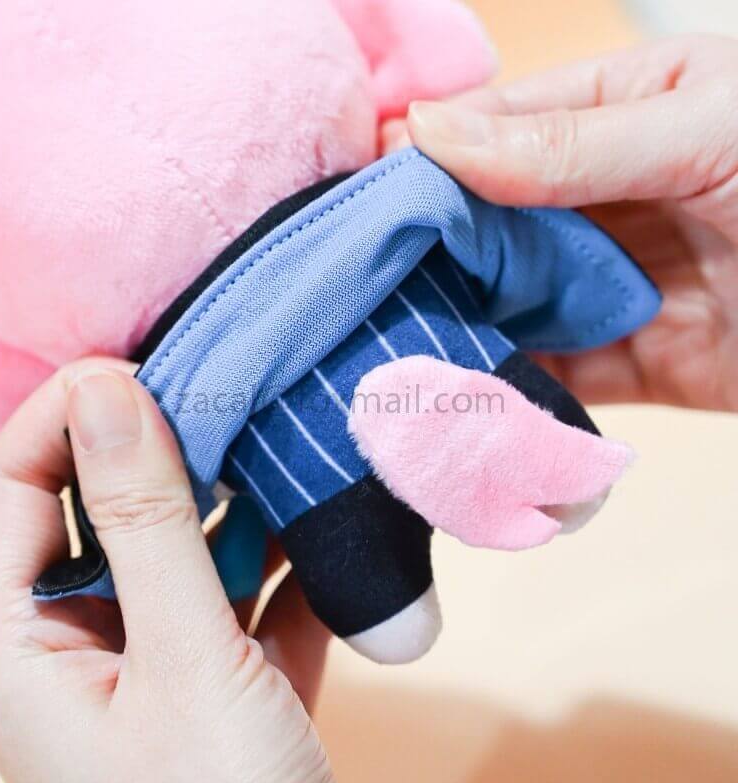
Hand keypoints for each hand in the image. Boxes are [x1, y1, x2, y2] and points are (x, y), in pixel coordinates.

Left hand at [0, 360, 335, 782]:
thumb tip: (105, 388)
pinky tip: (327, 520)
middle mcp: (83, 646)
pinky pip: (246, 591)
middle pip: (102, 511)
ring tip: (282, 443)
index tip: (142, 364)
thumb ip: (147, 522)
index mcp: (29, 647)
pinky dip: (285, 556)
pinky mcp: (227, 675)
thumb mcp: (186, 660)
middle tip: (226, 390)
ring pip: (182, 547)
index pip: (16, 492)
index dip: (64, 417)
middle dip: (160, 449)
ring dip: (234, 499)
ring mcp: (160, 661)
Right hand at [391, 35, 737, 410]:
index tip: (361, 196)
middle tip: (363, 283)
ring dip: (465, 323)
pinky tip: (463, 392)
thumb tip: (430, 131)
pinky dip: (515, 383)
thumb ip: (569, 141)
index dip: (429, 158)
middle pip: (497, 222)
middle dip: (436, 252)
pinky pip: (560, 371)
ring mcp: (619, 283)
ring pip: (518, 301)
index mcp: (627, 109)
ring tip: (393, 344)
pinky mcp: (638, 363)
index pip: (501, 127)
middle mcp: (610, 196)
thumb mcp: (709, 132)